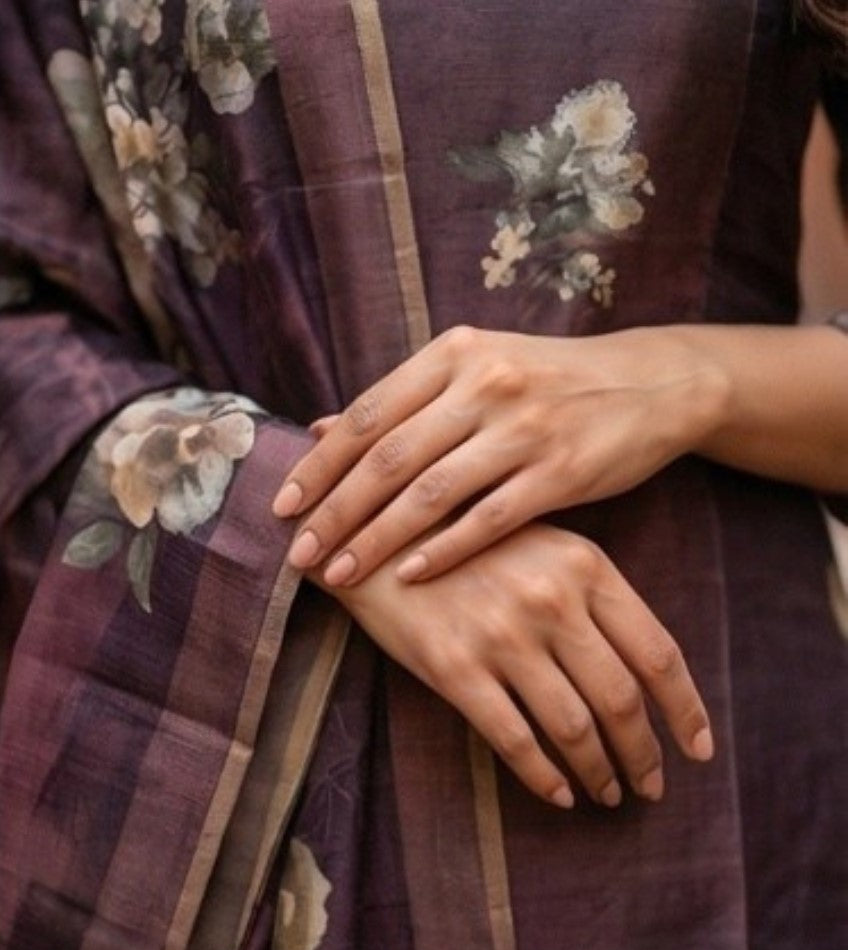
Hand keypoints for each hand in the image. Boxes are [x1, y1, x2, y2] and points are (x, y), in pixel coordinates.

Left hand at [275, 324, 724, 583]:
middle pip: (388, 457)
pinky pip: (487, 519)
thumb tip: (320, 428)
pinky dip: (442, 549)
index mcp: (455, 353)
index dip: (320, 465)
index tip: (282, 506)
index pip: (368, 414)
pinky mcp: (560, 472)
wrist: (651, 384)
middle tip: (296, 553)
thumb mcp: (477, 369)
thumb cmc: (550, 381)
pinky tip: (408, 576)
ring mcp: (524, 429)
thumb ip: (402, 400)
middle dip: (335, 510)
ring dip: (375, 538)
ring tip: (338, 573)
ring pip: (429, 493)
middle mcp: (484, 384)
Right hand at [316, 523, 713, 807]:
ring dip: (599, 772)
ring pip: (574, 727)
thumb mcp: (544, 543)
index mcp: (586, 567)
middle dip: (644, 755)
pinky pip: (515, 740)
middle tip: (651, 786)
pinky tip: (558, 794)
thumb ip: (594, 594)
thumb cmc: (468, 539)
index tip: (699, 748)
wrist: (375, 531)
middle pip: (622, 700)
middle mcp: (552, 602)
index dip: (686, 709)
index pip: (658, 653)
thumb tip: (643, 668)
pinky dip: (543, 777)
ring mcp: (502, 636)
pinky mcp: (454, 668)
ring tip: (607, 793)